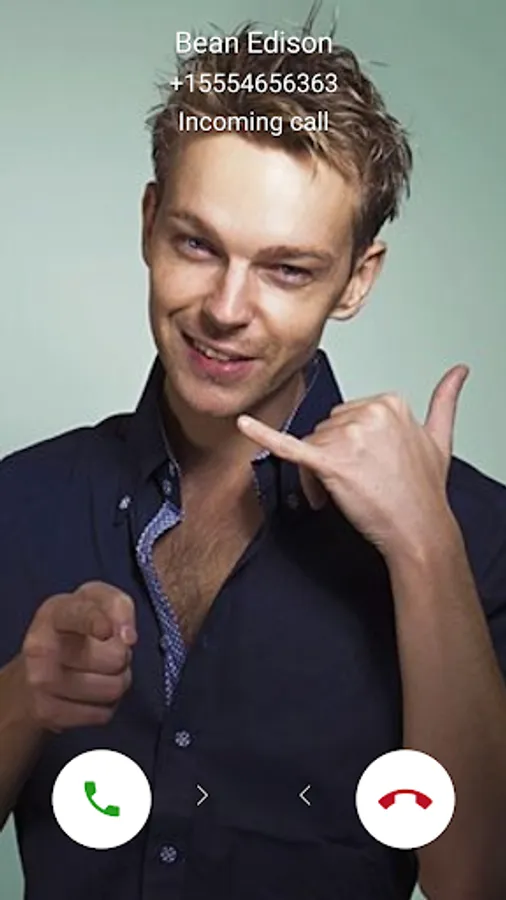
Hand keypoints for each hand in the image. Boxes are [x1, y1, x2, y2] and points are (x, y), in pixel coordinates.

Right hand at [21, 582, 136, 732]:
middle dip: (123, 656)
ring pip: (114, 687)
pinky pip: (103, 713)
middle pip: (115, 656)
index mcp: (55, 612)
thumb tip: (129, 637)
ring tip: (100, 672)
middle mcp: (41, 646)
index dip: (95, 621)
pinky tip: (89, 694)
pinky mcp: (47, 712)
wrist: (31, 673)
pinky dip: (105, 706)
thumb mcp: (95, 603)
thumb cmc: (75, 631)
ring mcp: (40, 681)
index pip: (77, 614)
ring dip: (118, 681)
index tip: (107, 631)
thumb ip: (117, 606)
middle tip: (108, 652)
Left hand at [237, 365, 469, 559]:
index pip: (347, 415)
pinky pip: (288, 445)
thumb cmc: (423, 491)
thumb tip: (458, 372)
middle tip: (352, 486)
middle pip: (326, 429)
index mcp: (389, 402)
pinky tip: (243, 424)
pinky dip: (262, 435)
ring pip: (311, 445)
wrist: (418, 529)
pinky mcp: (328, 461)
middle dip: (331, 458)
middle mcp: (367, 413)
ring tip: (341, 495)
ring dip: (317, 473)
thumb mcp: (439, 438)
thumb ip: (445, 399)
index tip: (363, 467)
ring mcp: (347, 436)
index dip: (349, 445)